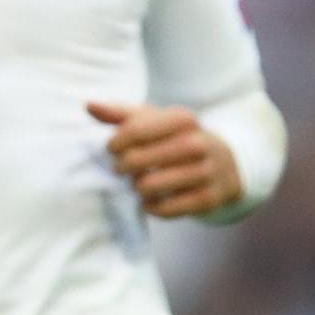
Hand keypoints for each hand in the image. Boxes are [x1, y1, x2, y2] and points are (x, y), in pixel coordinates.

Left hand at [87, 102, 244, 219]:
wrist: (225, 164)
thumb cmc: (177, 139)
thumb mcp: (155, 121)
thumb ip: (121, 114)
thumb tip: (89, 105)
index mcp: (183, 119)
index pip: (133, 131)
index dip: (114, 143)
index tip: (112, 149)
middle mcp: (198, 143)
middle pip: (137, 160)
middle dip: (122, 167)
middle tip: (123, 169)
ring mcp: (205, 172)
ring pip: (148, 186)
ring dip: (136, 188)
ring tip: (138, 183)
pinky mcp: (208, 199)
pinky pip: (165, 209)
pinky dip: (151, 207)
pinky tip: (151, 200)